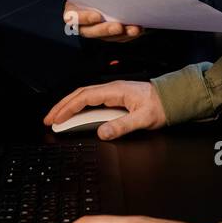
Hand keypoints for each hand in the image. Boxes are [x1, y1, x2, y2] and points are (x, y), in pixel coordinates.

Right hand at [43, 80, 166, 139]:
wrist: (173, 98)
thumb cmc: (161, 106)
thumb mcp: (144, 119)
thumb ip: (122, 126)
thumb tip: (102, 133)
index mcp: (115, 90)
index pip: (84, 97)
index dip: (67, 108)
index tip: (56, 119)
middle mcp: (111, 89)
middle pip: (79, 94)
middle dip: (61, 106)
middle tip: (48, 119)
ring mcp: (112, 93)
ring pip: (84, 97)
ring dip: (69, 107)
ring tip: (57, 119)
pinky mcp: (115, 98)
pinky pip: (92, 101)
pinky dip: (79, 108)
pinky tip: (75, 116)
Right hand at [62, 0, 143, 41]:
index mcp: (73, 6)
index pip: (72, 17)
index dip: (83, 18)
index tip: (97, 16)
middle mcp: (84, 21)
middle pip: (90, 31)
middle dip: (105, 30)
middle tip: (118, 26)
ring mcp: (98, 28)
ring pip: (107, 37)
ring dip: (121, 35)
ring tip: (134, 29)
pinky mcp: (112, 32)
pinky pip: (120, 38)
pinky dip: (129, 35)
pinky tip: (139, 29)